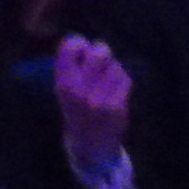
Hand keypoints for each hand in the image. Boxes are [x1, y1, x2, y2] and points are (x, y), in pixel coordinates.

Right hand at [55, 34, 130, 172]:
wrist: (90, 145)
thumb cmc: (76, 112)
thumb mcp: (63, 90)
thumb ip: (70, 68)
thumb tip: (85, 43)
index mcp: (63, 83)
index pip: (70, 47)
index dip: (78, 42)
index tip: (82, 48)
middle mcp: (81, 89)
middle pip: (99, 53)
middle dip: (102, 51)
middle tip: (101, 58)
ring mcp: (101, 98)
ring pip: (115, 65)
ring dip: (113, 67)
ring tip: (108, 78)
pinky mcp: (118, 106)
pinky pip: (124, 79)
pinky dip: (122, 79)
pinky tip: (116, 89)